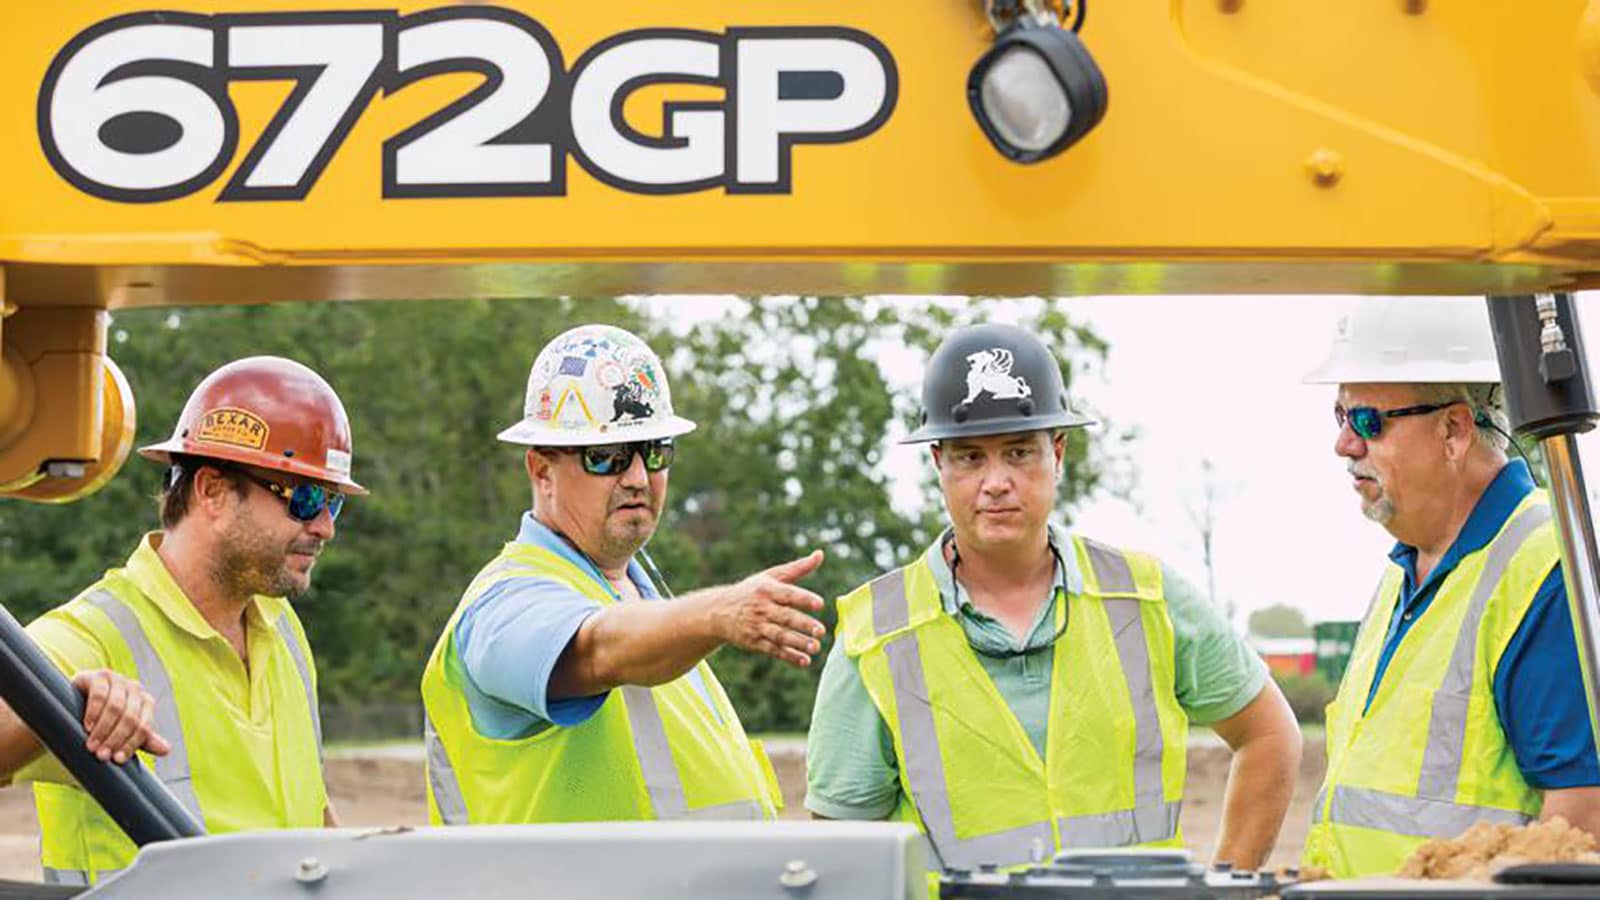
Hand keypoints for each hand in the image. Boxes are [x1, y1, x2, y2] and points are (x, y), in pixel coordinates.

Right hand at [74, 669, 171, 764]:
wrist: (76, 700)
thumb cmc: (104, 718)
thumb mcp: (124, 730)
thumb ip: (143, 739)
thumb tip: (166, 750)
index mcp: (146, 702)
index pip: (144, 726)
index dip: (131, 744)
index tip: (117, 760)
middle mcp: (135, 689)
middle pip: (130, 717)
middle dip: (116, 739)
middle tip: (101, 755)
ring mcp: (118, 680)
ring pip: (115, 707)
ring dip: (103, 729)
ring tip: (91, 746)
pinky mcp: (99, 676)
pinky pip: (100, 695)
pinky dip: (94, 713)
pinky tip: (87, 726)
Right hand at [716, 551, 827, 667]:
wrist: (718, 611)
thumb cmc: (752, 591)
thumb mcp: (771, 576)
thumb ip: (798, 568)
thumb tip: (820, 554)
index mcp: (767, 590)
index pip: (788, 594)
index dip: (803, 598)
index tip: (820, 604)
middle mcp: (762, 609)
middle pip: (785, 617)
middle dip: (803, 624)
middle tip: (821, 631)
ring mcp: (757, 627)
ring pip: (779, 636)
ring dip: (798, 643)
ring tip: (815, 647)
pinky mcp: (754, 643)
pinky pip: (773, 650)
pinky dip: (789, 656)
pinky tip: (805, 661)